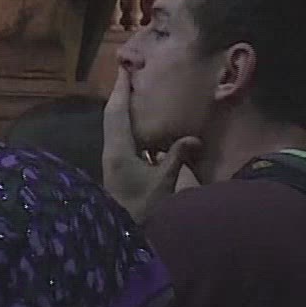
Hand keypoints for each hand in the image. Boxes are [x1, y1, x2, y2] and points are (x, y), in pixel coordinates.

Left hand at [102, 68, 199, 219]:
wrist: (121, 237)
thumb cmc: (143, 209)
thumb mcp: (164, 183)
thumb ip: (177, 157)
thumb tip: (194, 138)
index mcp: (119, 151)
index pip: (118, 113)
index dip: (122, 90)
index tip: (124, 69)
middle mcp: (111, 152)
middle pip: (112, 117)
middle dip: (119, 95)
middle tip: (127, 75)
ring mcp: (112, 162)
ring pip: (114, 128)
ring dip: (121, 110)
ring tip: (133, 94)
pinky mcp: (116, 171)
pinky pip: (120, 139)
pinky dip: (126, 126)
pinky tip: (139, 127)